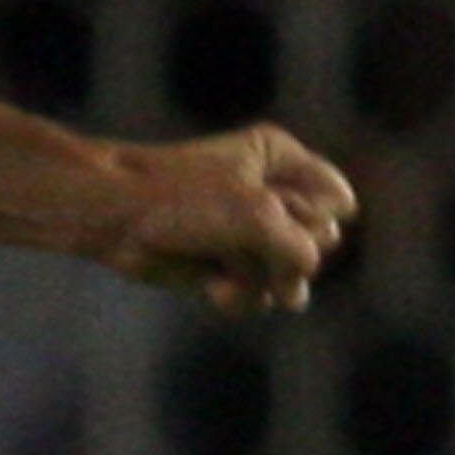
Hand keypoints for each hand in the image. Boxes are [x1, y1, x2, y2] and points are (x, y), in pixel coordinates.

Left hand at [107, 123, 358, 315]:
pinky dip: (241, 295)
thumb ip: (303, 251)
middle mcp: (273, 192)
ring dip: (261, 277)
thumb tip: (295, 295)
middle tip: (234, 231)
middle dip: (281, 248)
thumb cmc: (181, 201)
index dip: (308, 215)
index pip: (338, 204)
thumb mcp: (259, 217)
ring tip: (224, 261)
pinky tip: (212, 284)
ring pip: (295, 276)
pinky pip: (264, 296)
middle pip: (321, 243)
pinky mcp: (232, 264)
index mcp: (281, 158)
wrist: (116, 221)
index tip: (266, 203)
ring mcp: (253, 231)